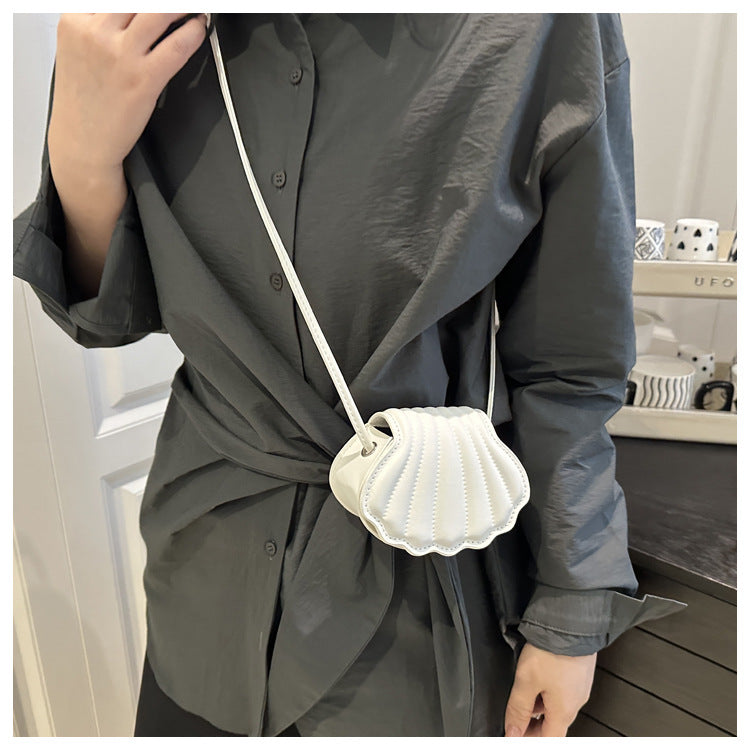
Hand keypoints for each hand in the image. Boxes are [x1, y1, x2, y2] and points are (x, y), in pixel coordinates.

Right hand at [48, 13, 207, 173]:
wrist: (82, 142)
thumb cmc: (83, 100)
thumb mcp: (76, 48)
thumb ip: (98, 23)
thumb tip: (131, 13)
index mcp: (75, 21)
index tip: (153, 5)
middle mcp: (96, 33)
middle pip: (138, 0)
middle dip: (164, 3)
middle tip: (178, 6)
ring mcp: (121, 56)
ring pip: (160, 12)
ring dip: (181, 8)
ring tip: (191, 10)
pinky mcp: (143, 79)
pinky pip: (177, 46)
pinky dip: (193, 32)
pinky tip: (198, 28)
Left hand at [504, 642, 596, 736]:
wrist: (571, 623)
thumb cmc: (553, 650)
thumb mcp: (526, 680)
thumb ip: (518, 708)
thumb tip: (512, 732)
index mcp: (564, 711)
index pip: (548, 740)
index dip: (528, 738)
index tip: (514, 732)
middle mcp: (575, 702)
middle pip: (553, 725)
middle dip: (532, 724)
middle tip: (514, 715)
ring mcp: (578, 687)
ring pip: (556, 706)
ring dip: (538, 705)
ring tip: (521, 692)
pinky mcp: (578, 672)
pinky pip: (562, 690)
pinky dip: (547, 690)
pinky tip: (535, 677)